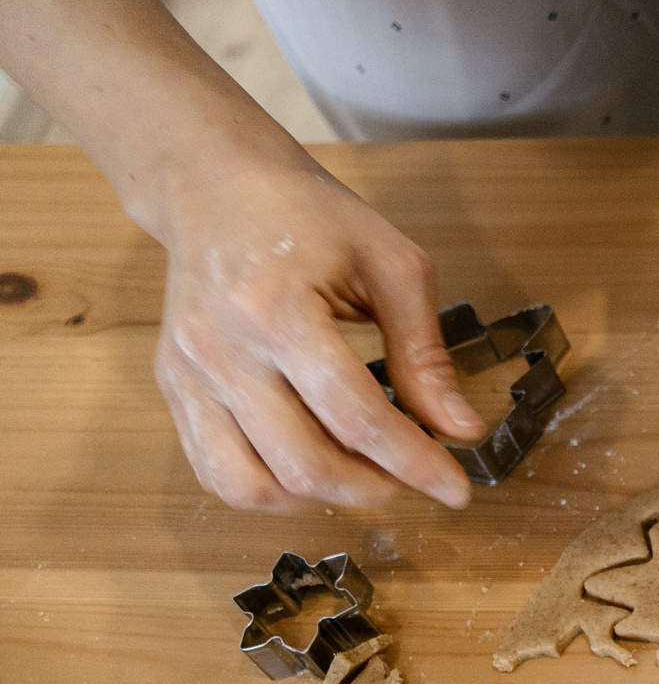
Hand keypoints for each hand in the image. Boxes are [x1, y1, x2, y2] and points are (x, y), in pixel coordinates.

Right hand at [155, 153, 481, 511]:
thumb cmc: (308, 214)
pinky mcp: (173, 387)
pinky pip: (215, 471)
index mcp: (276, 309)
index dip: (415, 463)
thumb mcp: (392, 267)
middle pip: (303, 463)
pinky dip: (270, 490)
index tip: (456, 488)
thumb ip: (425, 355)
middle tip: (413, 478)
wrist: (214, 183)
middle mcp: (221, 349)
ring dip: (320, 500)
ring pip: (249, 485)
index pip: (356, 417)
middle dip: (374, 488)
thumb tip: (460, 429)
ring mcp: (188, 373)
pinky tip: (312, 471)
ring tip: (363, 476)